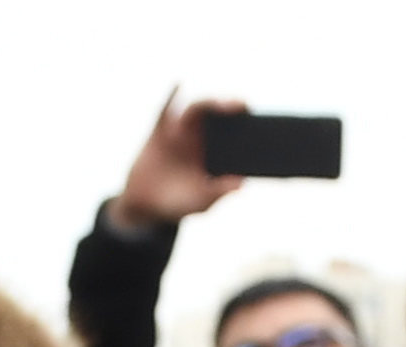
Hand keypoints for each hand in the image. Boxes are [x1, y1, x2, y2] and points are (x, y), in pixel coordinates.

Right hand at [111, 95, 251, 233]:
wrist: (145, 206)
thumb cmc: (177, 205)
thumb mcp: (200, 202)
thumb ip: (218, 192)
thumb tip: (240, 183)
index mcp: (216, 153)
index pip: (236, 134)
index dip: (247, 126)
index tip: (260, 123)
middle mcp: (201, 138)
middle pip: (219, 116)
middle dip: (232, 108)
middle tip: (244, 106)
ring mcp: (181, 132)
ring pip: (198, 110)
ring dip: (210, 104)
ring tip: (221, 105)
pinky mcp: (160, 132)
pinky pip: (165, 110)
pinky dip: (171, 95)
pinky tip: (179, 83)